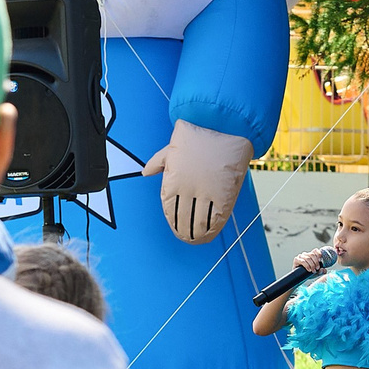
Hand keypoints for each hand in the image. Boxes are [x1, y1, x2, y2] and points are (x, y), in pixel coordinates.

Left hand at [142, 120, 255, 245]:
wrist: (221, 128)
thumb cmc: (196, 137)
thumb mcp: (171, 148)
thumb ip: (156, 162)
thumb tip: (146, 172)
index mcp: (173, 181)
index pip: (170, 210)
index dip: (174, 224)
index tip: (177, 231)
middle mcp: (187, 190)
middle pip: (184, 219)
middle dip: (186, 233)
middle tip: (188, 240)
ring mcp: (205, 193)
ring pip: (199, 222)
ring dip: (198, 234)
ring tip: (199, 241)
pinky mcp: (222, 194)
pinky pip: (216, 217)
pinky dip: (212, 228)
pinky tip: (211, 234)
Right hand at [298, 246, 334, 274]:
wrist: (300, 277)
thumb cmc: (308, 273)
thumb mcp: (316, 273)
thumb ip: (321, 271)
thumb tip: (324, 270)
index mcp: (310, 255)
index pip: (315, 250)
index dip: (318, 254)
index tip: (321, 260)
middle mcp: (305, 254)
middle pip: (312, 254)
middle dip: (316, 262)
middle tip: (317, 268)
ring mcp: (300, 256)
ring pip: (308, 258)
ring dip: (312, 265)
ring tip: (313, 271)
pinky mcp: (296, 260)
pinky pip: (302, 261)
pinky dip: (307, 266)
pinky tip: (309, 270)